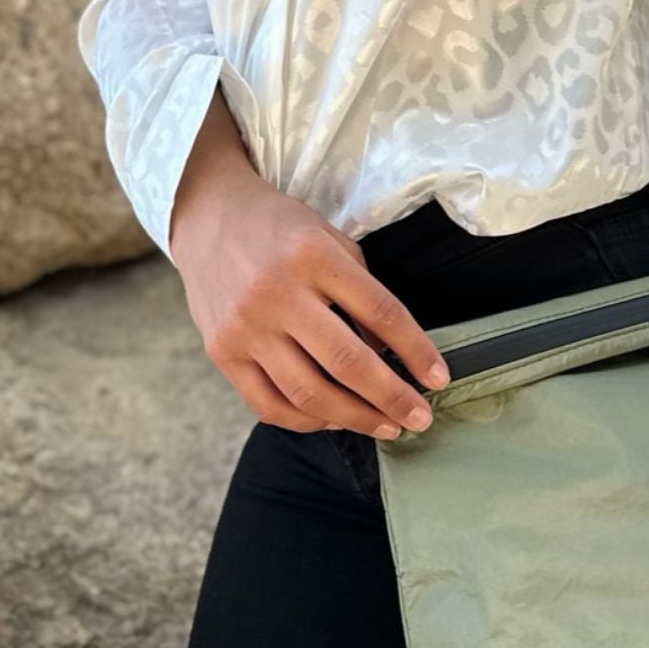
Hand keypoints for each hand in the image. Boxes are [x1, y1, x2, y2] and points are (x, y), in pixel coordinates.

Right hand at [171, 163, 450, 438]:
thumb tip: (392, 354)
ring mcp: (246, 327)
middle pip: (347, 362)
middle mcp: (277, 293)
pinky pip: (269, 405)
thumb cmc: (281, 229)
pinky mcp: (222, 353)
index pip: (380, 313)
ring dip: (355, 419)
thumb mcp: (332, 241)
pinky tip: (334, 420)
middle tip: (420, 419)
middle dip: (391, 398)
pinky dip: (307, 421)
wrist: (209, 220)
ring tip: (385, 427)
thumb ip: (364, 292)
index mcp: (314, 257)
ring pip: (309, 394)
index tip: (439, 378)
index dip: (415, 351)